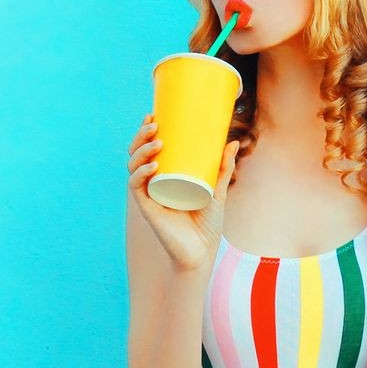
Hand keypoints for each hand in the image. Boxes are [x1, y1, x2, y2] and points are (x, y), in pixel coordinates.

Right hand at [128, 112, 241, 273]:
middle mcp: (151, 184)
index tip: (153, 115)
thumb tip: (232, 142)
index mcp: (163, 177)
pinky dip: (141, 174)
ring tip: (156, 142)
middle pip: (137, 154)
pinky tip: (152, 166)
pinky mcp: (148, 209)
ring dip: (141, 151)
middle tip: (154, 124)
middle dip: (140, 137)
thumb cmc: (207, 225)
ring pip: (134, 167)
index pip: (147, 150)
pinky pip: (137, 187)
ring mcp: (148, 195)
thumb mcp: (217, 191)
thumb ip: (222, 168)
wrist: (202, 253)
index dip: (144, 132)